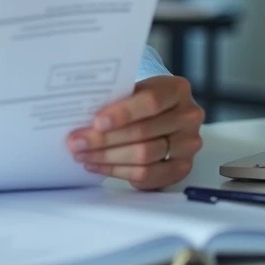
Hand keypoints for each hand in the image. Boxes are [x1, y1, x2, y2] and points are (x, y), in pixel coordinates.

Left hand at [65, 76, 203, 189]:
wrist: (161, 113)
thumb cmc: (140, 100)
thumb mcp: (132, 89)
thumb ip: (115, 99)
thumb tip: (80, 116)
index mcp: (176, 89)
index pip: (150, 101)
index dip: (122, 113)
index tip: (96, 122)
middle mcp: (188, 116)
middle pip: (143, 132)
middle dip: (104, 140)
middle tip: (76, 143)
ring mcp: (188, 144)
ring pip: (144, 156)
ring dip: (107, 158)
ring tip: (82, 155)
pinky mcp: (182, 167)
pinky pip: (148, 175)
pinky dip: (119, 172)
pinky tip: (98, 166)